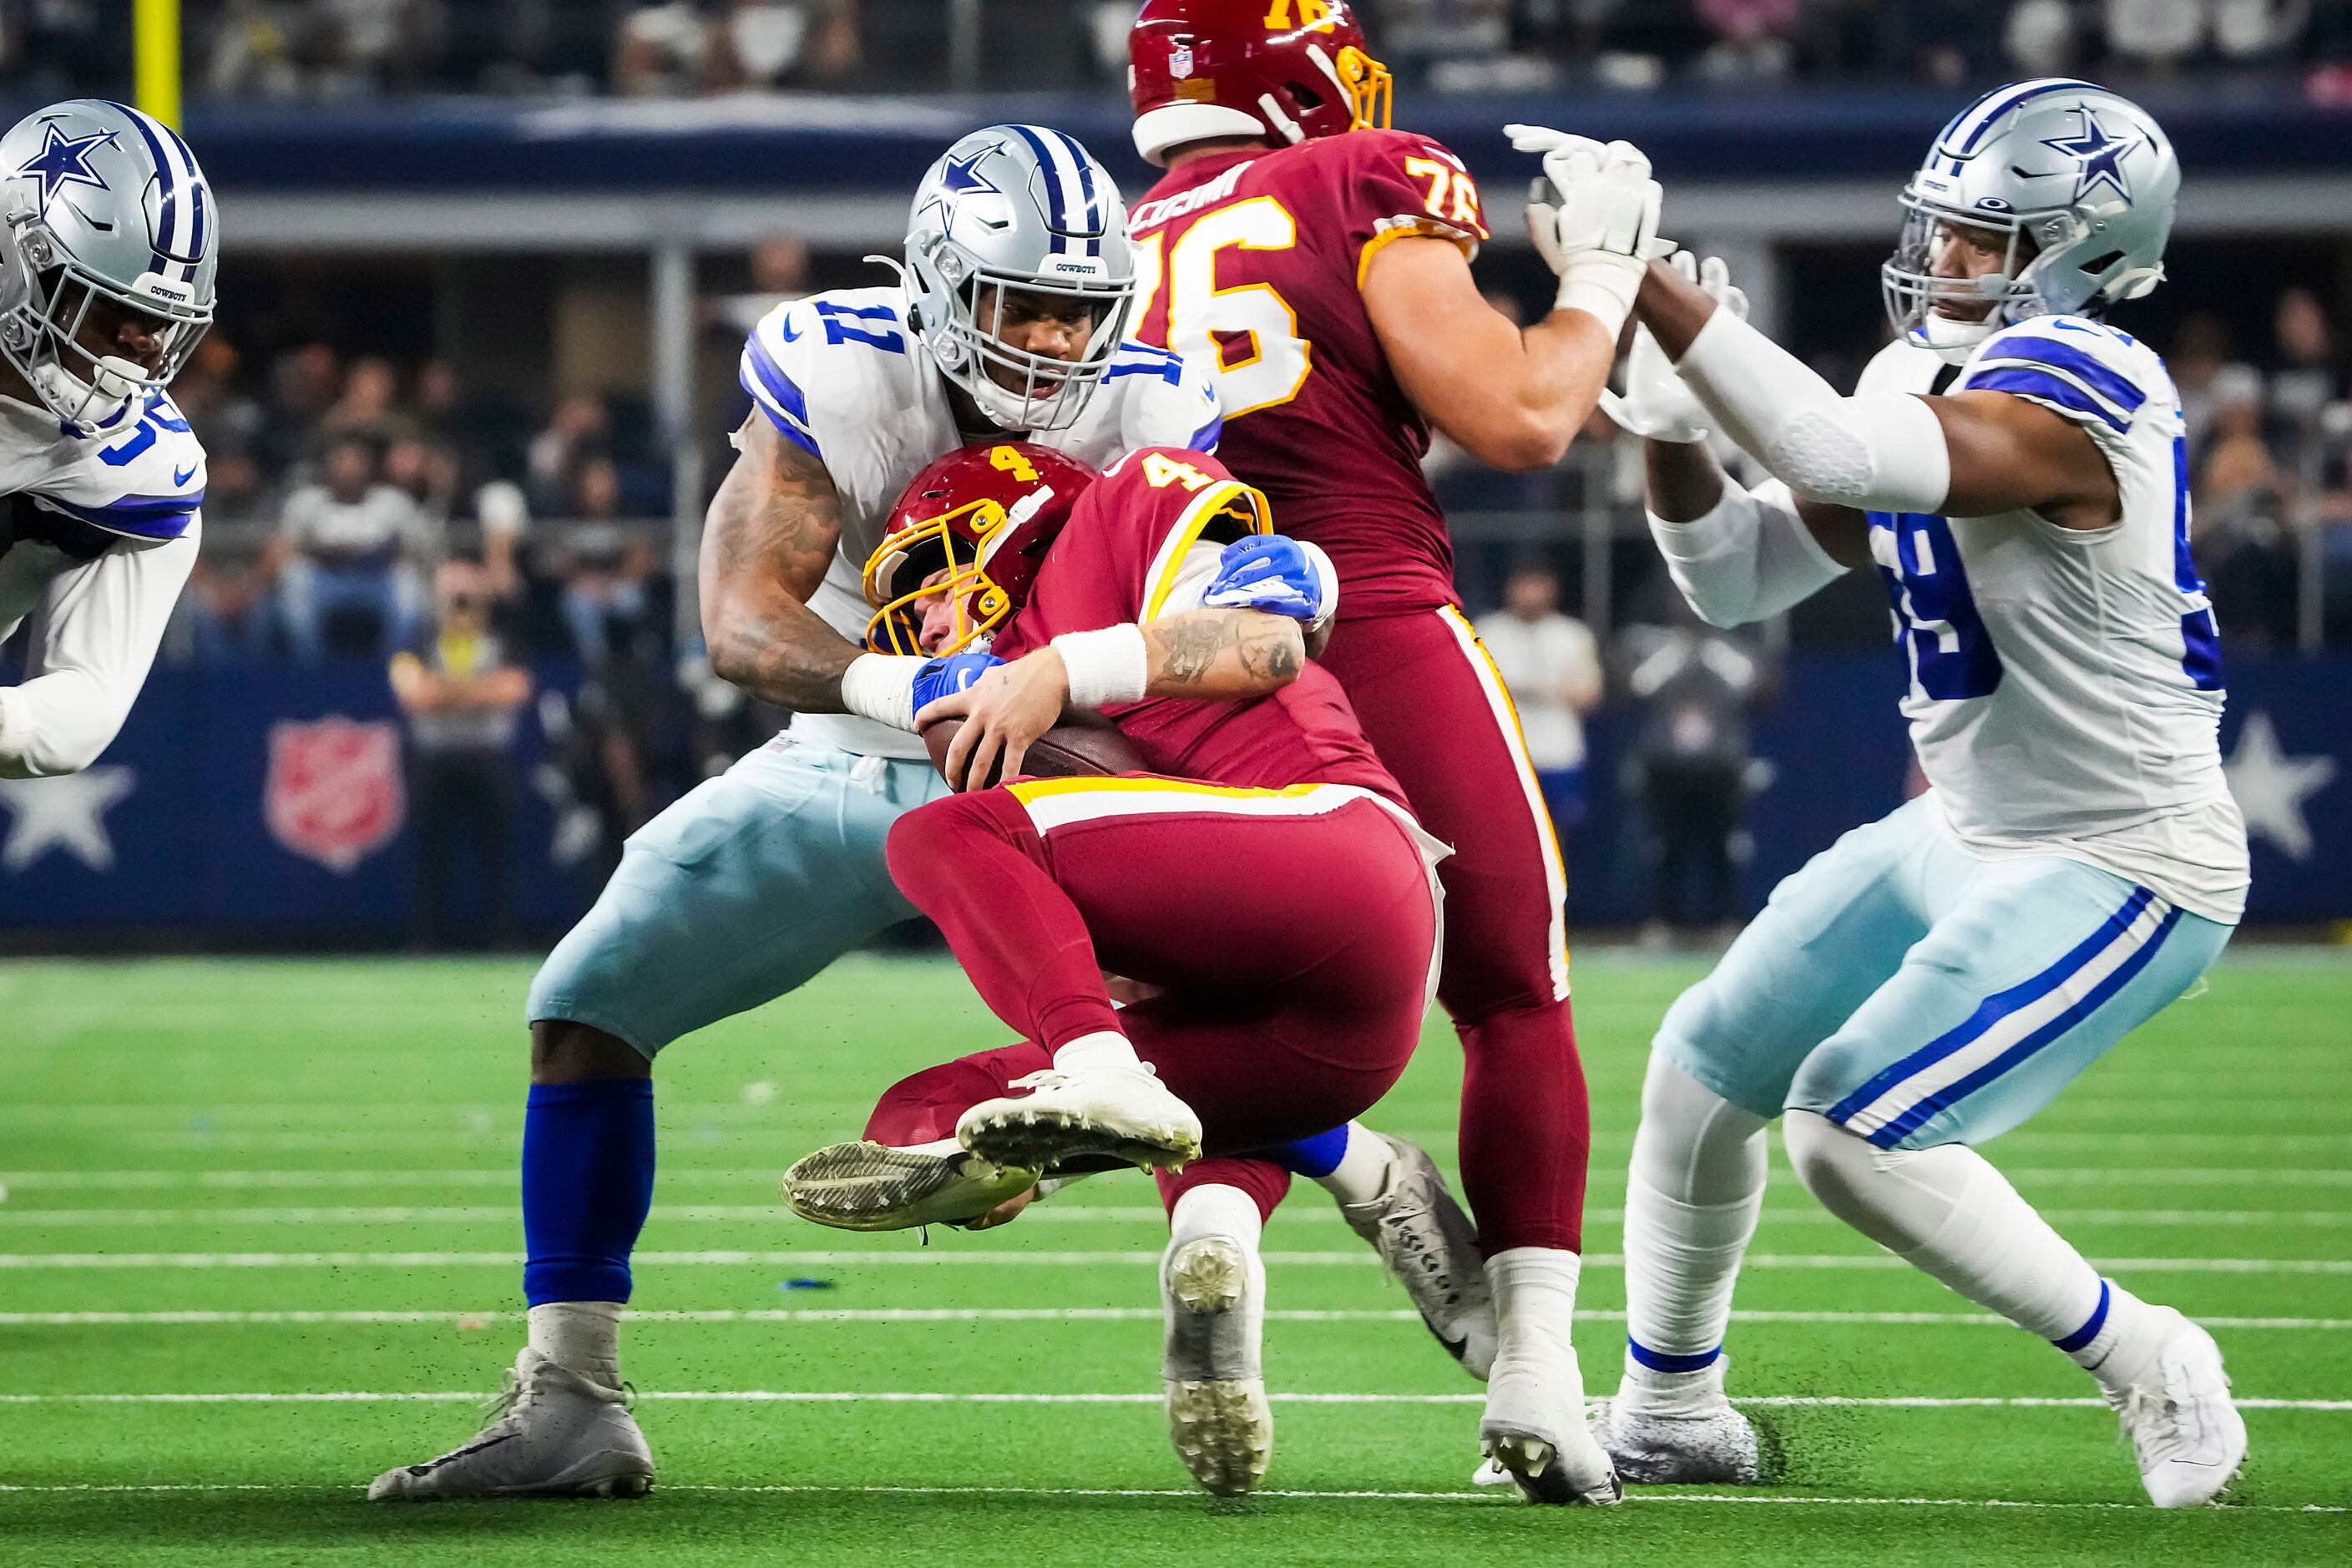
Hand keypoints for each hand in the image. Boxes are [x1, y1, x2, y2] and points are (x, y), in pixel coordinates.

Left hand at [917, 647, 1068, 789]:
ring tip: (972, 793)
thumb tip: (975, 687)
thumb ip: (980, 685)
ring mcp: (1000, 727)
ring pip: (980, 762)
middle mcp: (982, 714)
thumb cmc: (1024, 672)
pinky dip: (1005, 781)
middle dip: (952, 769)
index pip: (940, 706)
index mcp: (973, 696)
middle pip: (958, 748)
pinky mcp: (1020, 736)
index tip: (917, 726)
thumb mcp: (993, 675)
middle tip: (951, 781)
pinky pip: (1010, 764)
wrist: (1050, 673)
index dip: (925, 717)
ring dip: (974, 782)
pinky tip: (1001, 792)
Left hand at [1201, 535, 1337, 629]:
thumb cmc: (1286, 563)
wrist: (1316, 580)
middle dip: (1232, 587)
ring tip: (1229, 604)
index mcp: (1282, 546)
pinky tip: (1252, 609)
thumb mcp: (1270, 549)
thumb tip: (1224, 556)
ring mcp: (1303, 582)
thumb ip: (1247, 549)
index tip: (1217, 582)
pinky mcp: (1309, 602)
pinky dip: (1267, 608)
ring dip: (1245, 599)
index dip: (1229, 570)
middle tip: (1217, 597)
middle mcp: (1294, 562)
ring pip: (1267, 591)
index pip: (1248, 556)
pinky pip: (1284, 607)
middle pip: (1255, 575)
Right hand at [1505, 125, 1670, 332]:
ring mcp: (1633, 198)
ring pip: (1638, 164)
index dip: (1578, 162)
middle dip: (1608, 157)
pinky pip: (1651, 187)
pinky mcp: (1649, 211)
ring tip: (1622, 178)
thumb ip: (1537, 204)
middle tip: (1603, 169)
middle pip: (1617, 150)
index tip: (1576, 172)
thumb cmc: (1568, 259)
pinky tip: (1634, 198)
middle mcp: (1611, 187)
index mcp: (1583, 189)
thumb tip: (1540, 184)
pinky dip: (1643, 189)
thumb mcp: (1543, 233)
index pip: (1583, 156)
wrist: (1600, 281)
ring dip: (1629, 168)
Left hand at [1602, 251, 1747, 442]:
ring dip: (1711, 286)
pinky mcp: (1719, 354)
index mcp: (1653, 347)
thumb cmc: (1653, 422)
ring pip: (1707, 308)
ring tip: (1712, 265)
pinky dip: (1735, 309)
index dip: (1655, 292)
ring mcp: (1699, 345)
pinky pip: (1731, 327)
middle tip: (1685, 256)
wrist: (1679, 433)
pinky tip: (1735, 295)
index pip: (1654, 312)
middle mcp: (1676, 342)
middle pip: (1681, 301)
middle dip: (1685, 278)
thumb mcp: (1628, 414)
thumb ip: (1610, 405)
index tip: (1654, 271)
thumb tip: (1592, 394)